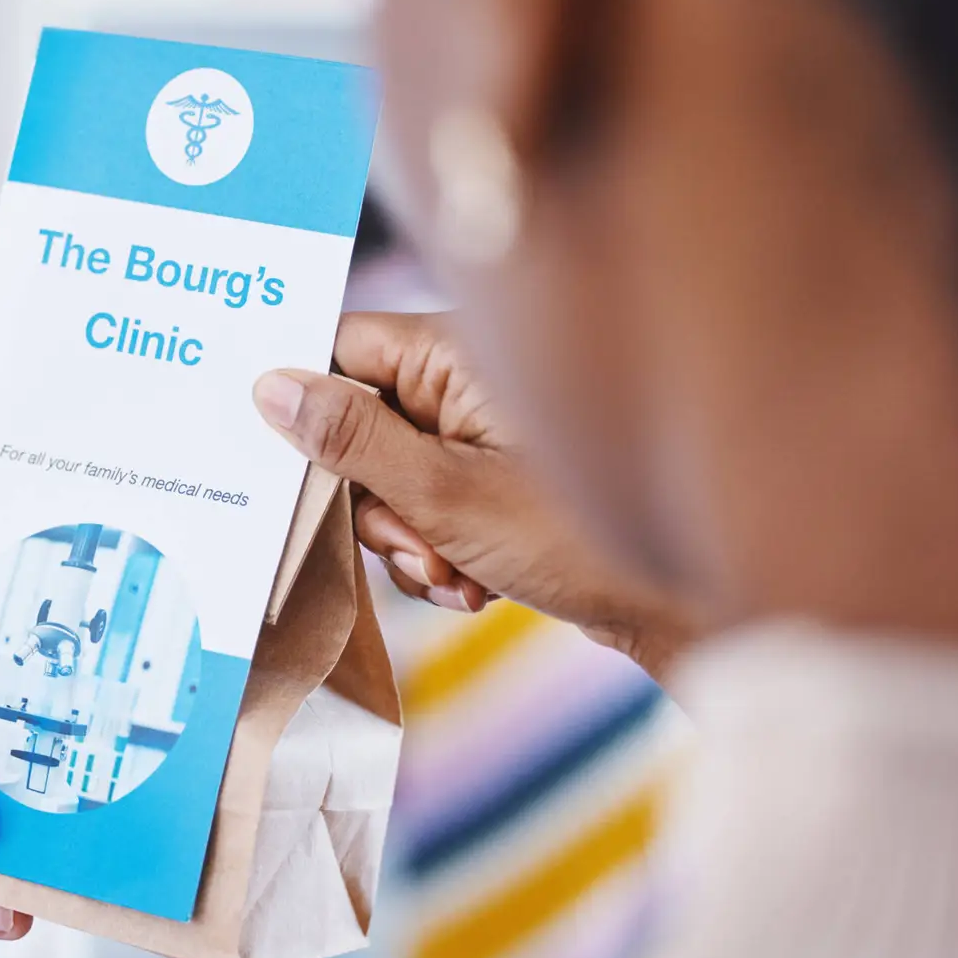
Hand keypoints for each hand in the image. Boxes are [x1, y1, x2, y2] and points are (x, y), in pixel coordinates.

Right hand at [253, 312, 699, 670]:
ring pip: (392, 477)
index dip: (308, 405)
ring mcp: (487, 433)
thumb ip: (352, 441)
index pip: (345, 349)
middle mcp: (471, 380)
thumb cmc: (581, 539)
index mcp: (458, 352)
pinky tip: (476, 586)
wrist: (686, 608)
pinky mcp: (500, 482)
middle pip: (362, 423)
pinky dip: (439, 550)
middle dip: (372, 501)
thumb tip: (271, 389)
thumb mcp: (445, 494)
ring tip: (455, 575)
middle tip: (411, 544)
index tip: (282, 460)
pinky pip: (431, 506)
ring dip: (407, 537)